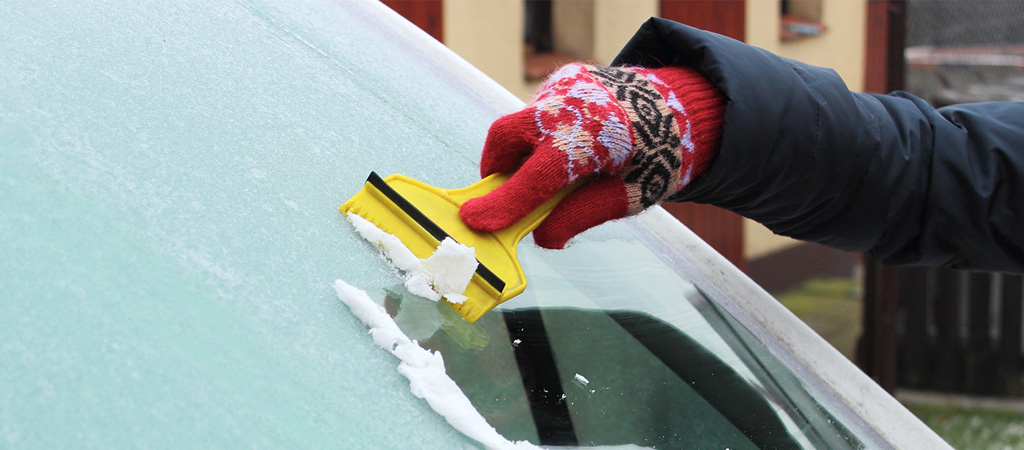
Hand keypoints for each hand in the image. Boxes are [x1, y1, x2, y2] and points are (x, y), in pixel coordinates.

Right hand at [459, 63, 724, 248]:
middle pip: (507, 136)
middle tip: (503, 199)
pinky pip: (537, 113)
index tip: (475, 221)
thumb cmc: (659, 155)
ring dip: (521, 154)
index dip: (504, 203)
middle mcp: (572, 105)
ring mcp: (565, 87)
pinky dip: (540, 136)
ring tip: (548, 176)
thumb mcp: (628, 196)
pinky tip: (571, 148)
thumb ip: (581, 216)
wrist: (685, 106)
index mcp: (593, 138)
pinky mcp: (565, 80)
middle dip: (497, 170)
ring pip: (519, 124)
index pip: (536, 177)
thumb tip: (541, 236)